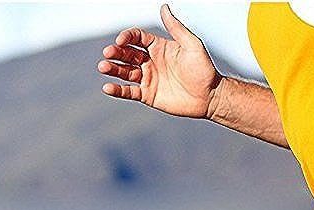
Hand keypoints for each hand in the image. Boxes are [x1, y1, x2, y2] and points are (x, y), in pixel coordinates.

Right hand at [98, 4, 219, 118]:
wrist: (210, 96)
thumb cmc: (204, 69)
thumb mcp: (192, 44)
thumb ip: (176, 28)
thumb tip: (164, 7)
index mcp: (158, 47)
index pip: (137, 38)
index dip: (128, 37)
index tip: (122, 40)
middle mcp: (150, 61)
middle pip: (127, 54)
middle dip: (116, 52)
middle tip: (108, 53)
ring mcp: (148, 78)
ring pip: (124, 71)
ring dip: (112, 69)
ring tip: (103, 67)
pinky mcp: (148, 95)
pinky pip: (129, 92)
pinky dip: (118, 90)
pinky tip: (108, 88)